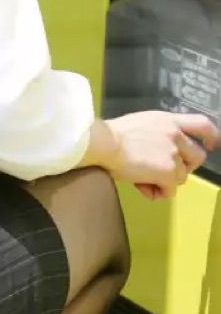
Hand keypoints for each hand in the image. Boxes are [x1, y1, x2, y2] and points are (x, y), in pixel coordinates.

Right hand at [101, 112, 218, 198]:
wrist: (104, 143)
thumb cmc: (110, 135)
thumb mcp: (140, 125)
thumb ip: (155, 135)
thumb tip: (154, 155)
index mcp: (168, 121)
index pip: (202, 124)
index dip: (211, 136)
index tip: (211, 144)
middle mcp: (175, 135)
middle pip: (198, 156)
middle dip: (184, 167)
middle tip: (165, 173)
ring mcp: (174, 154)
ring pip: (181, 177)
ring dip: (165, 182)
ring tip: (143, 181)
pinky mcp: (168, 171)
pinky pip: (170, 190)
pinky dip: (157, 193)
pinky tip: (142, 188)